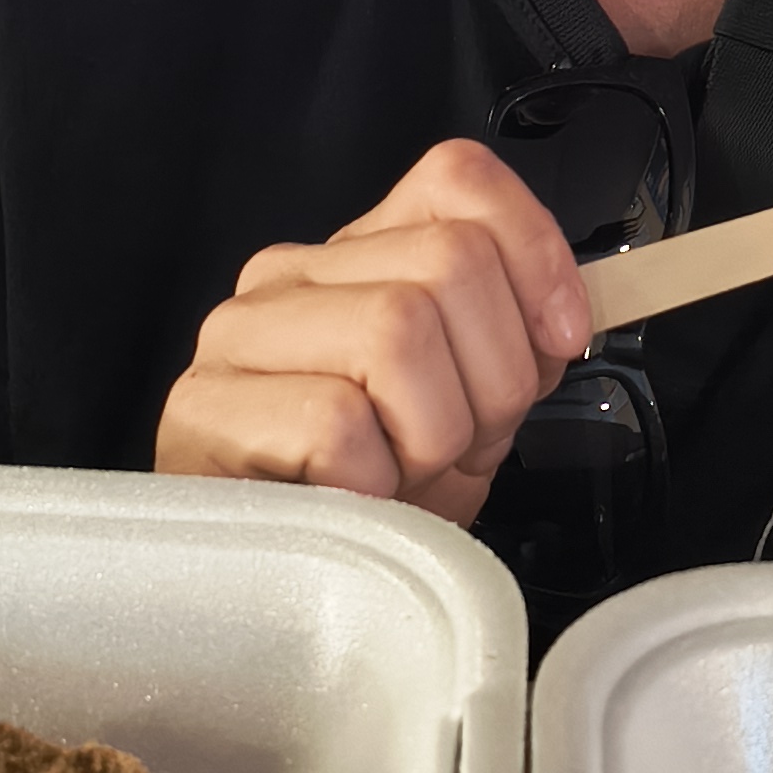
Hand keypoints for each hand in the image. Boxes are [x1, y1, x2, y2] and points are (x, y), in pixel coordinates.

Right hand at [154, 140, 593, 525]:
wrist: (284, 594)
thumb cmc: (375, 500)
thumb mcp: (467, 407)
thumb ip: (513, 341)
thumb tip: (567, 314)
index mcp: (357, 256)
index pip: (456, 179)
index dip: (534, 251)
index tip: (559, 339)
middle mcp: (289, 276)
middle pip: (449, 262)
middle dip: (491, 378)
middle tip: (459, 446)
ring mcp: (239, 338)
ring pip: (397, 328)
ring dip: (433, 433)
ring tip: (404, 476)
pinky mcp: (205, 411)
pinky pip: (336, 421)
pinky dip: (373, 480)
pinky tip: (355, 503)